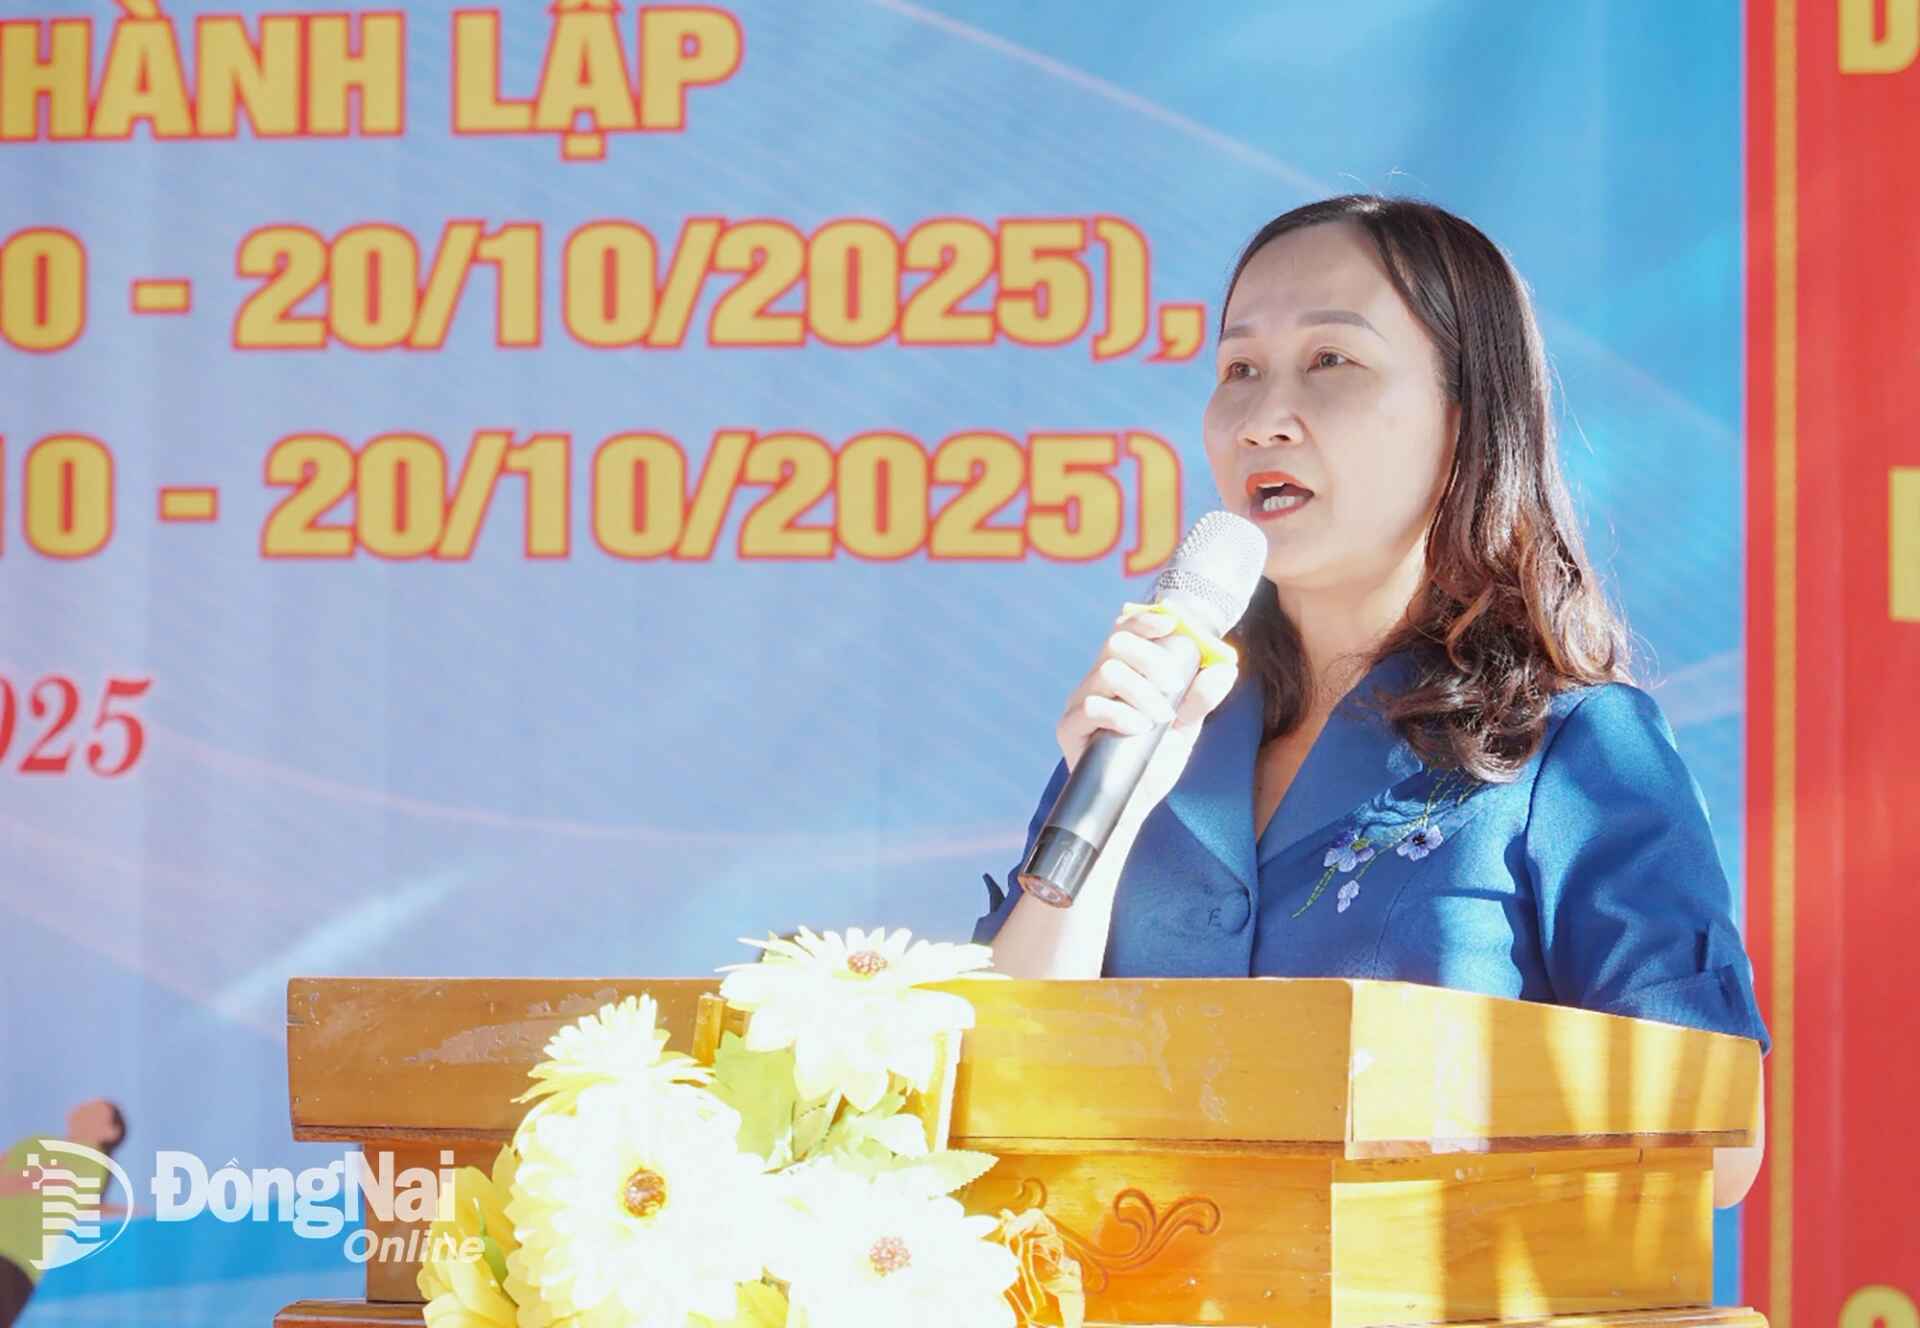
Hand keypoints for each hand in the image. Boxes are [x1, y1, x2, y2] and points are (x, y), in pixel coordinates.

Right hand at [1055, 609, 1238, 814]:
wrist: (1135, 805)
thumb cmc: (1155, 762)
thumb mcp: (1186, 727)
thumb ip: (1202, 698)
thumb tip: (1226, 667)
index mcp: (1122, 674)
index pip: (1125, 631)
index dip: (1145, 620)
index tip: (1171, 624)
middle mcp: (1097, 682)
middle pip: (1116, 643)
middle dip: (1151, 658)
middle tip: (1173, 686)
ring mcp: (1081, 703)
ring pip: (1107, 671)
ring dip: (1142, 691)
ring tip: (1160, 718)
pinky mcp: (1070, 728)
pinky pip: (1091, 706)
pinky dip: (1121, 714)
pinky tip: (1139, 729)